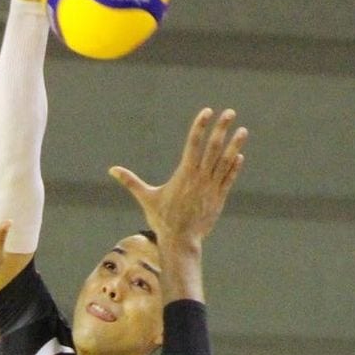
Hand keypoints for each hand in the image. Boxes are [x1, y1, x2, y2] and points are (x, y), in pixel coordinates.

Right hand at [109, 108, 246, 249]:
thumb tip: (111, 170)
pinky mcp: (218, 199)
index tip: (207, 112)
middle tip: (230, 113)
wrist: (180, 241)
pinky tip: (238, 156)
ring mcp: (211, 188)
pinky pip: (228, 179)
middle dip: (221, 129)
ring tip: (243, 131)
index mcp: (184, 174)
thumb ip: (131, 181)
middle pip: (213, 148)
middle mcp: (200, 178)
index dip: (200, 126)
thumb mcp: (146, 198)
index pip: (193, 144)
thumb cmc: (162, 220)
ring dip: (234, 145)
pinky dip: (233, 167)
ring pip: (225, 162)